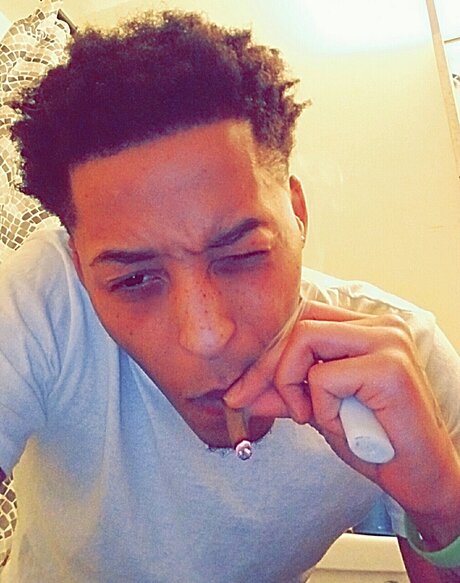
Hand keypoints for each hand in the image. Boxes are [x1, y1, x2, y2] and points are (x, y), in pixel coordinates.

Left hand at [225, 301, 459, 538]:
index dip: (270, 351)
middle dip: (266, 366)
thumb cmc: (375, 443)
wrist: (421, 480)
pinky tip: (340, 426)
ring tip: (308, 415)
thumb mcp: (320, 411)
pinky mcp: (389, 367)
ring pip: (305, 339)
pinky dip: (321, 408)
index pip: (305, 318)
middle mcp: (381, 325)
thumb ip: (286, 392)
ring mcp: (389, 341)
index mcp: (367, 328)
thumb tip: (244, 390)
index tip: (244, 387)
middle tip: (247, 399)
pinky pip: (325, 377)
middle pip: (300, 324)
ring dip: (292, 383)